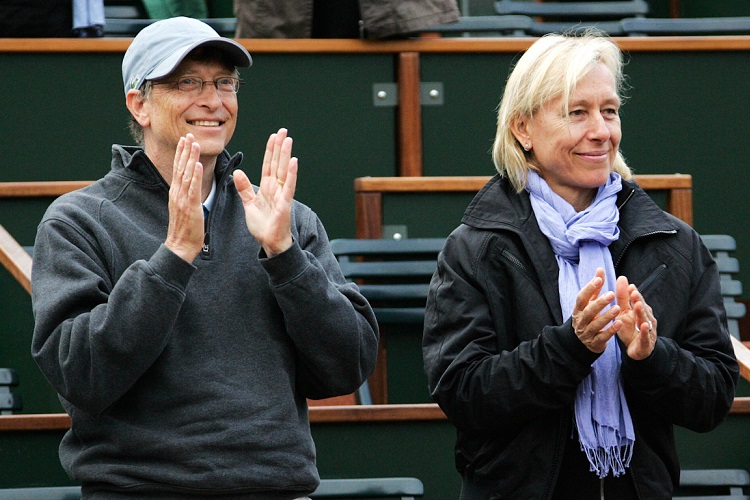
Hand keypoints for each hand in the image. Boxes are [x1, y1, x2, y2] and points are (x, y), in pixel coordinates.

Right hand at [164, 134, 204, 262]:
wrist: (179, 245)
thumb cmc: (184, 230)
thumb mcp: (183, 209)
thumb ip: (185, 196)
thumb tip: (189, 188)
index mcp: (176, 193)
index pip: (178, 169)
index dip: (181, 154)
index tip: (184, 141)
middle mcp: (177, 193)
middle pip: (180, 167)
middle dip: (184, 150)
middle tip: (188, 134)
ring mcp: (182, 199)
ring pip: (186, 174)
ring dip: (190, 158)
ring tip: (193, 143)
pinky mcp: (190, 206)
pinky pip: (193, 188)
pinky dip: (195, 175)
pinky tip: (198, 165)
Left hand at [234, 128, 297, 256]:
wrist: (269, 242)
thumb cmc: (262, 225)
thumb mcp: (249, 204)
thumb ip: (244, 188)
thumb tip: (239, 173)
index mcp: (266, 187)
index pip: (268, 164)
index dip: (270, 150)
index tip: (273, 136)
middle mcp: (276, 188)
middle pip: (277, 163)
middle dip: (279, 147)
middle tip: (283, 130)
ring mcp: (282, 194)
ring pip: (283, 171)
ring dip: (285, 155)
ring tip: (288, 140)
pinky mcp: (285, 203)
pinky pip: (288, 186)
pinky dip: (291, 174)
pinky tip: (293, 161)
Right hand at [571, 268, 621, 352]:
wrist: (582, 342)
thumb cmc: (588, 317)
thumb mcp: (590, 303)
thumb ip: (595, 287)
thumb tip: (600, 269)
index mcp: (578, 309)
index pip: (581, 298)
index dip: (589, 289)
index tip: (599, 280)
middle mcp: (580, 321)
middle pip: (589, 311)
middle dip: (600, 303)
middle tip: (612, 294)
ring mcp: (586, 333)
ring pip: (596, 324)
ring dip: (607, 316)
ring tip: (618, 308)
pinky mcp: (594, 343)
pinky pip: (603, 336)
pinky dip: (611, 330)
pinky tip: (620, 323)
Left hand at [613, 276, 656, 359]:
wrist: (637, 350)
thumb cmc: (630, 328)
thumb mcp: (623, 312)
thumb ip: (623, 297)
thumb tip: (622, 278)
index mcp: (640, 311)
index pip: (637, 300)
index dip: (634, 294)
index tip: (629, 286)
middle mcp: (646, 318)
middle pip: (642, 308)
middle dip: (638, 300)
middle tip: (633, 292)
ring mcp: (648, 330)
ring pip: (645, 320)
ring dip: (641, 313)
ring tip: (637, 305)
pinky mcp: (646, 342)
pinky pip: (646, 336)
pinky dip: (645, 331)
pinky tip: (644, 326)